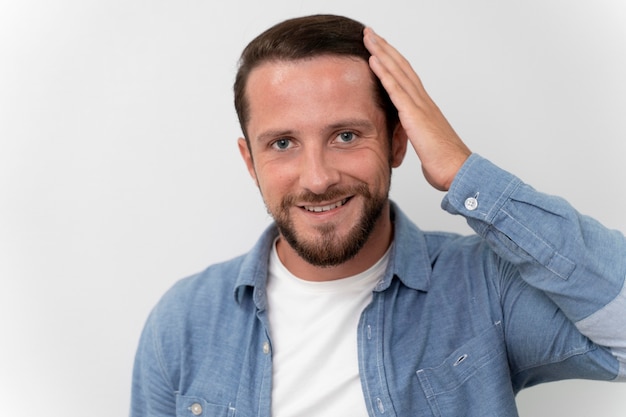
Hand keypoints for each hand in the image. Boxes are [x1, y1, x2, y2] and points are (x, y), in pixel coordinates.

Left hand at [363, 27, 470, 190]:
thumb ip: (416, 136)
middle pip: (402, 67)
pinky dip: (384, 73)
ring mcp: (420, 106)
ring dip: (382, 52)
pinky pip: (396, 90)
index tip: (380, 48)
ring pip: (398, 72)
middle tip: (370, 32)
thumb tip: (410, 138)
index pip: (406, 77)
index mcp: (425, 108)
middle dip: (385, 48)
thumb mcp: (425, 145)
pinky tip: (374, 60)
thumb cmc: (445, 163)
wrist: (458, 172)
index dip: (393, 61)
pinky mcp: (415, 116)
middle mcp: (423, 102)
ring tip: (369, 37)